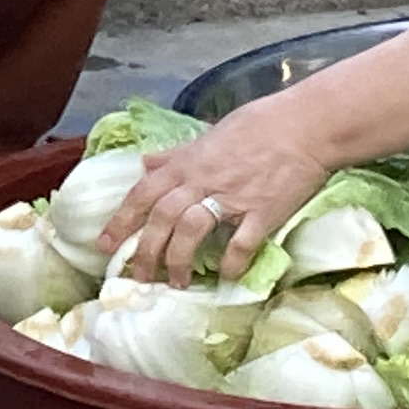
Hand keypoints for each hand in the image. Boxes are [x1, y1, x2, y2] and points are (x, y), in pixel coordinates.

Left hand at [102, 96, 332, 286]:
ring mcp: (232, 197)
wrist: (304, 126)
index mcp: (187, 163)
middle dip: (145, 250)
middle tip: (138, 276)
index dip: (121, 220)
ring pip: (191, 230)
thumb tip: (145, 163)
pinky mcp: (262, 212)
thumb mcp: (208, 134)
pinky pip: (241, 244)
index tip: (104, 244)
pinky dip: (231, 263)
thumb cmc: (257, 126)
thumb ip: (175, 154)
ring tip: (175, 283)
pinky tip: (226, 278)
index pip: (143, 193)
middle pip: (162, 217)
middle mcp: (202, 180)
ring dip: (178, 259)